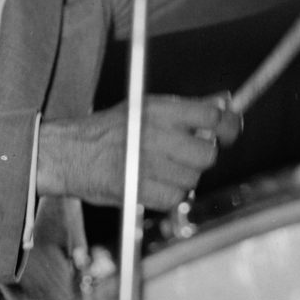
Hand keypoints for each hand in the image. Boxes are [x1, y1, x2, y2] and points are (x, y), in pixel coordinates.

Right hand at [37, 93, 239, 209]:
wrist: (67, 154)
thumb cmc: (108, 132)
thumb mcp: (145, 109)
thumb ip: (187, 108)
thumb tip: (225, 101)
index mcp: (157, 109)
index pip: (212, 115)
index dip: (230, 125)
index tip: (231, 131)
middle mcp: (155, 134)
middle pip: (207, 153)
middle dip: (200, 158)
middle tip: (183, 156)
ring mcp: (148, 163)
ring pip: (193, 179)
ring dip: (182, 178)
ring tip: (158, 169)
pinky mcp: (141, 189)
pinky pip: (175, 198)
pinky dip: (167, 195)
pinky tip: (150, 184)